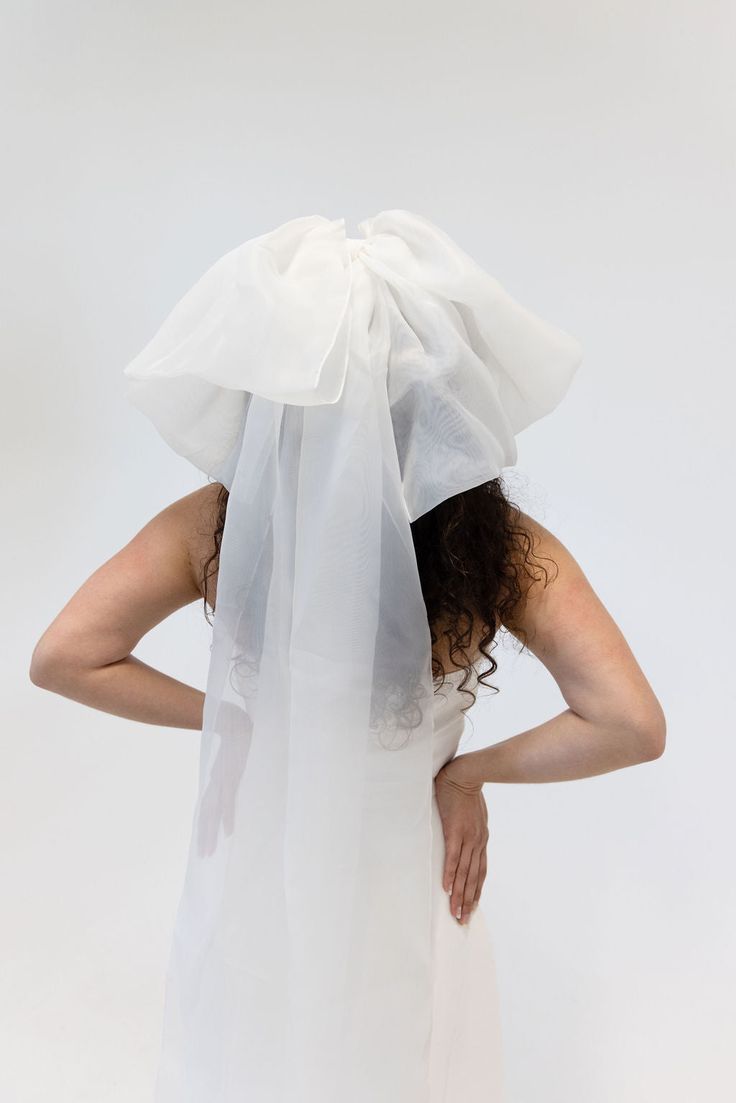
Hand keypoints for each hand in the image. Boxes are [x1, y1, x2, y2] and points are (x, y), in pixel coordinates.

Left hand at [197, 701, 252, 857]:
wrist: (235, 720)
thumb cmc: (238, 738)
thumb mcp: (232, 758)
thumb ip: (232, 770)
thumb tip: (235, 779)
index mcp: (217, 780)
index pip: (208, 808)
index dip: (205, 826)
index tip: (204, 843)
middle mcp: (217, 783)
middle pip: (207, 814)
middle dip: (205, 835)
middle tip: (203, 856)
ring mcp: (223, 780)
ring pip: (214, 812)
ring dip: (211, 832)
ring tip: (209, 851)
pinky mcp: (232, 776)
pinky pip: (230, 801)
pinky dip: (228, 817)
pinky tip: (228, 832)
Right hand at [434, 755, 488, 924]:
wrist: (466, 775)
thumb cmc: (468, 793)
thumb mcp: (476, 816)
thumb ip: (473, 830)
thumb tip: (467, 839)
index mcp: (482, 840)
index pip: (480, 872)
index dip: (476, 892)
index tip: (472, 908)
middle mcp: (477, 843)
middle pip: (473, 878)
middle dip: (468, 901)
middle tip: (463, 920)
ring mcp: (467, 839)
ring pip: (464, 873)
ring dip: (459, 894)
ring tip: (455, 912)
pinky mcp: (455, 832)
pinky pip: (452, 857)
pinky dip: (450, 874)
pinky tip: (446, 888)